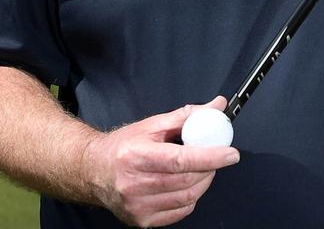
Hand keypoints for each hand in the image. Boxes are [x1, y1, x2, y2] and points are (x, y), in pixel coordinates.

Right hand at [83, 96, 239, 226]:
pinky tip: (185, 184)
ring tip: (200, 169)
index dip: (210, 157)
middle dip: (209, 168)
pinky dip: (190, 197)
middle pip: (186, 180)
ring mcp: (136, 206)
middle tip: (215, 157)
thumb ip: (187, 116)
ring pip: (187, 197)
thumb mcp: (152, 125)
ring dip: (203, 182)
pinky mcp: (140, 220)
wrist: (93, 171)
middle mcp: (133, 184)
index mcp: (135, 156)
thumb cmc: (123, 147)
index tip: (231, 154)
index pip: (180, 160)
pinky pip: (179, 211)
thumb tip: (217, 106)